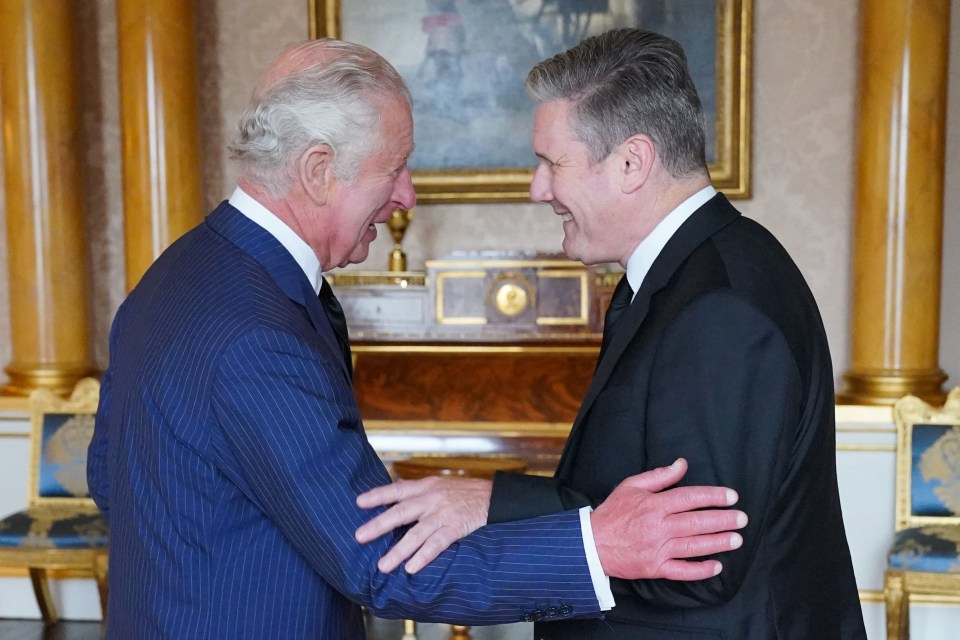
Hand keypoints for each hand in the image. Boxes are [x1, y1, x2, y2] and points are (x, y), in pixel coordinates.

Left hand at [355, 476, 492, 572]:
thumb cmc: (465, 492)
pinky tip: (412, 568)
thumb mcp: (440, 484)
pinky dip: (424, 556)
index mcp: (426, 486)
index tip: (359, 503)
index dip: (378, 495)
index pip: (397, 490)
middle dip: (379, 525)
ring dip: (399, 550)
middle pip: (401, 512)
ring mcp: (444, 513)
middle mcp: (432, 498)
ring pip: (417, 533)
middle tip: (360, 537)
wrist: (495, 496)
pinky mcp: (457, 527)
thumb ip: (419, 491)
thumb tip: (396, 494)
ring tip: (383, 565)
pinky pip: (437, 544)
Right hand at [591, 458, 746, 580]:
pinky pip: (681, 571)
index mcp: (653, 505)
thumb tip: (682, 464)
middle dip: (722, 520)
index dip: (713, 497)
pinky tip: (717, 566)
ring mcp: (657, 550)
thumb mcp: (631, 486)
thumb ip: (659, 476)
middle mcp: (658, 527)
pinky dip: (700, 570)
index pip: (689, 498)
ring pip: (693, 546)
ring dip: (718, 543)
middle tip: (742, 518)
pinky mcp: (654, 569)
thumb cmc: (613, 512)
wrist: (591, 543)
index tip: (732, 496)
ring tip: (737, 539)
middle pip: (696, 523)